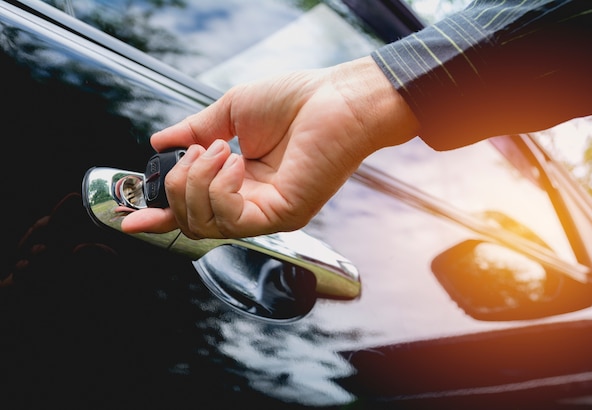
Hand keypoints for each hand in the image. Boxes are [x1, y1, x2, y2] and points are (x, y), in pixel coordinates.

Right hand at [121, 56, 419, 238]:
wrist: (333, 98)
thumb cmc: (293, 101)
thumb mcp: (229, 112)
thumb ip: (194, 131)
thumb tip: (158, 142)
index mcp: (238, 182)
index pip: (192, 209)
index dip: (158, 214)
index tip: (129, 214)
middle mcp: (250, 203)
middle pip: (190, 222)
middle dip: (176, 186)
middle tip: (197, 150)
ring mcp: (266, 214)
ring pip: (204, 224)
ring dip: (198, 181)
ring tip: (222, 149)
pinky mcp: (281, 216)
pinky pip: (231, 219)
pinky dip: (221, 187)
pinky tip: (236, 162)